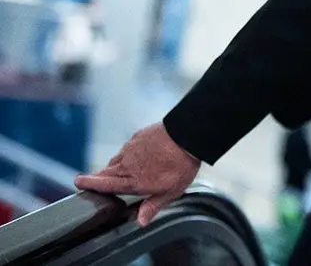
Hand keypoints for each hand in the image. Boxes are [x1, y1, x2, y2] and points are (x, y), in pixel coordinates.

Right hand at [75, 122, 200, 225]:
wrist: (186, 135)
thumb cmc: (179, 165)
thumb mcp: (170, 192)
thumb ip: (152, 206)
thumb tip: (140, 222)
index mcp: (132, 180)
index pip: (104, 184)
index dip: (89, 183)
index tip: (77, 182)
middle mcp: (126, 164)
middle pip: (105, 172)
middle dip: (97, 176)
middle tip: (91, 180)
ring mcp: (130, 149)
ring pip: (116, 159)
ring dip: (115, 166)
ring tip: (119, 171)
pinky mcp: (137, 137)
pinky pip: (128, 147)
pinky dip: (129, 153)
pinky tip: (139, 155)